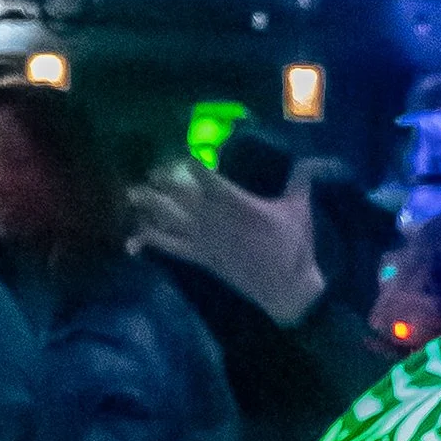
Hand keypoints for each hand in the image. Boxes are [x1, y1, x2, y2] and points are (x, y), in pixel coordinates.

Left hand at [131, 157, 325, 327]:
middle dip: (163, 181)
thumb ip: (301, 180)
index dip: (191, 162)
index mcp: (236, 204)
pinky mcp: (201, 258)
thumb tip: (309, 159)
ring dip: (149, 207)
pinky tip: (133, 241)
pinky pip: (170, 248)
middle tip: (152, 171)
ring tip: (131, 194)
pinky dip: (151, 243)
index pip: (206, 177)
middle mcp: (214, 220)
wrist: (286, 289)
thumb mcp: (299, 209)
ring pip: (169, 220)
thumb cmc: (294, 247)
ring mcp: (204, 241)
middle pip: (179, 196)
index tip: (183, 151)